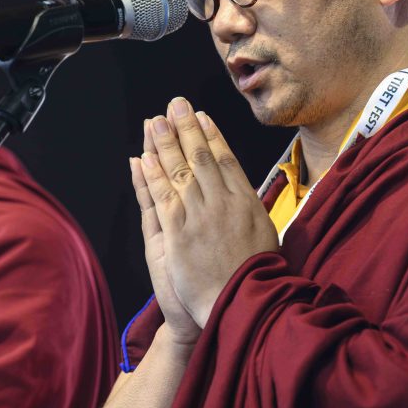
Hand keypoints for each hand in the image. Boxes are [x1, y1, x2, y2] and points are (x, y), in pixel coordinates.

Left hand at [139, 97, 277, 326]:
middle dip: (186, 128)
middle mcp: (223, 203)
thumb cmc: (257, 276)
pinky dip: (152, 175)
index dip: (212, 136)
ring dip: (165, 144)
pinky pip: (162, 197)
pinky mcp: (178, 233)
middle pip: (200, 158)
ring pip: (179, 172)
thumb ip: (251, 210)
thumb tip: (244, 192)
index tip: (202, 116)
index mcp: (246, 202)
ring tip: (155, 121)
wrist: (245, 304)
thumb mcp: (264, 235)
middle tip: (175, 104)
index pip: (226, 159)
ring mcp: (200, 216)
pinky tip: (144, 157)